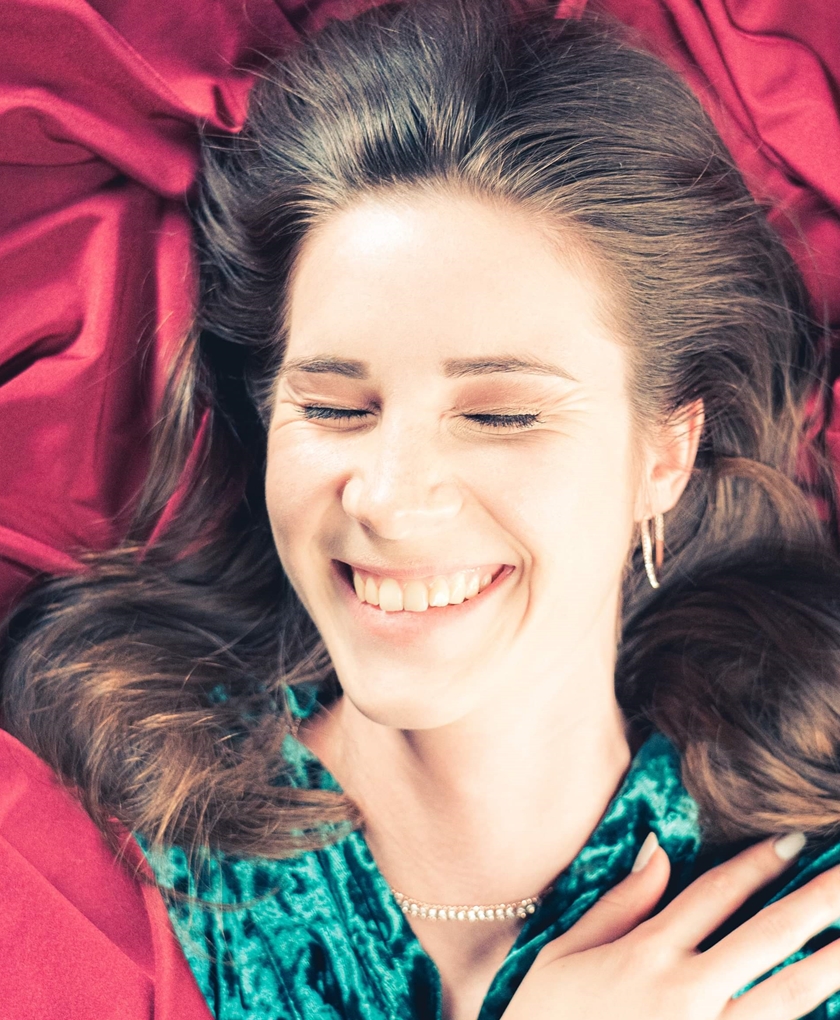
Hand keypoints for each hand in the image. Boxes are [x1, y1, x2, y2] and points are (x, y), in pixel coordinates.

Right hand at [501, 832, 839, 1019]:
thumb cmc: (545, 1019)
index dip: (757, 864)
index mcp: (647, 952)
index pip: (715, 893)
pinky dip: (805, 1016)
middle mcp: (685, 989)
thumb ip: (617, 905)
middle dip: (816, 901)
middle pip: (766, 935)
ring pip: (787, 992)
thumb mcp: (563, 952)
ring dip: (830, 961)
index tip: (793, 840)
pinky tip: (831, 1001)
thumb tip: (657, 853)